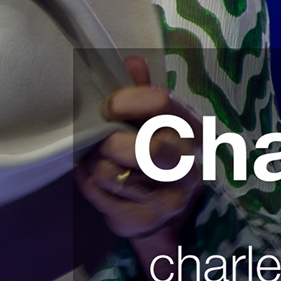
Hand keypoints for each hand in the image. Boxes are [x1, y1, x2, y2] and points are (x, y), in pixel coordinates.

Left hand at [78, 58, 202, 280]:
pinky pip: (98, 193)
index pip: (161, 103)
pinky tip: (97, 177)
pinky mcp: (143, 219)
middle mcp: (187, 165)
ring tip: (99, 158)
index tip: (108, 107)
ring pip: (111, 172)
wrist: (170, 211)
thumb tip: (133, 61)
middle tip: (101, 139)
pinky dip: (88, 181)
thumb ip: (144, 90)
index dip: (124, 101)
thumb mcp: (157, 119)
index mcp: (192, 130)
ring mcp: (168, 197)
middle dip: (111, 141)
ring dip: (94, 161)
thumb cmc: (158, 152)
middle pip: (145, 148)